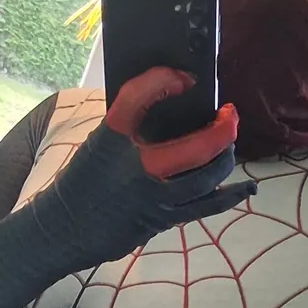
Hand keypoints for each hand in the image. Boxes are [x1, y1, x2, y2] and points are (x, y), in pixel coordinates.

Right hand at [31, 68, 256, 269]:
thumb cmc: (81, 181)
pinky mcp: (161, 220)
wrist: (62, 229)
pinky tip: (245, 189)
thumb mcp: (99, 142)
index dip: (163, 79)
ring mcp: (153, 197)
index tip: (186, 78)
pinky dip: (228, 196)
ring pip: (207, 176)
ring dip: (225, 157)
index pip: (138, 96)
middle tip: (228, 114)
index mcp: (113, 137)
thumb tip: (177, 101)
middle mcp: (138, 166)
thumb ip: (132, 124)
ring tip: (228, 144)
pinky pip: (204, 207)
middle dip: (224, 128)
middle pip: (198, 145)